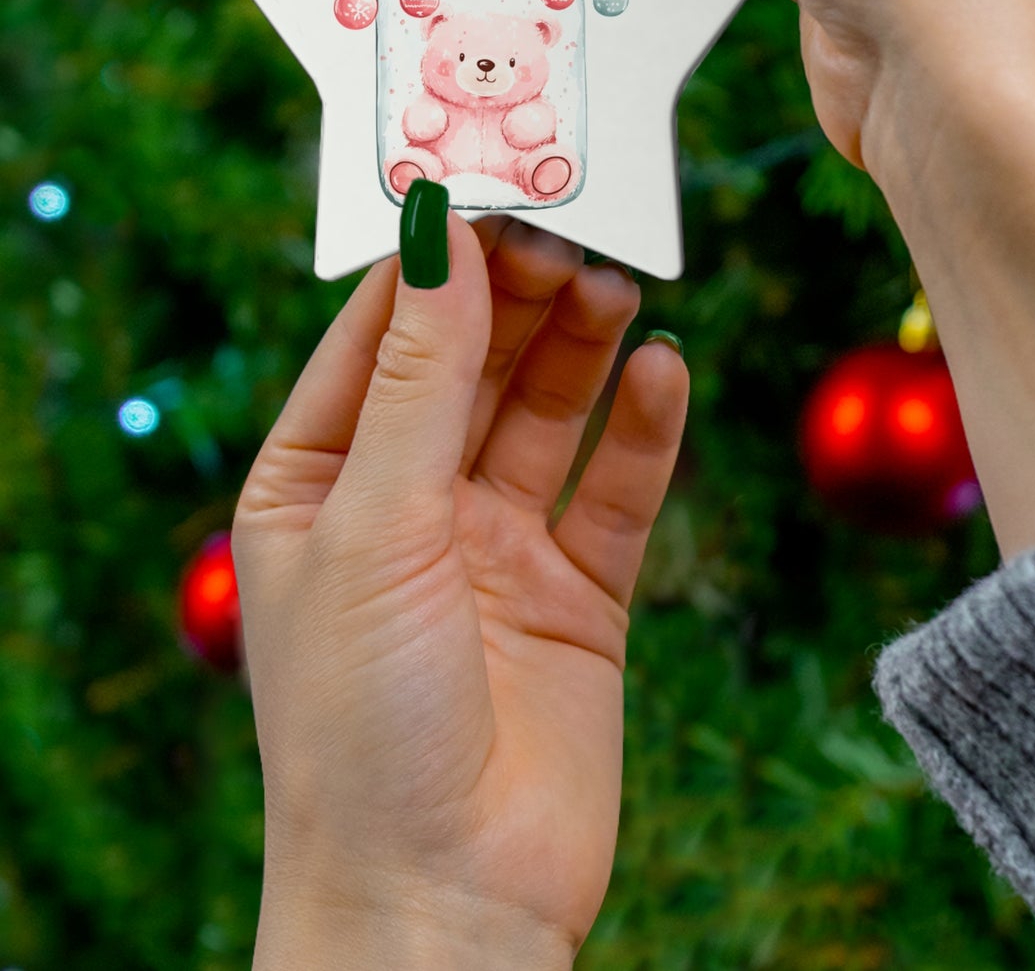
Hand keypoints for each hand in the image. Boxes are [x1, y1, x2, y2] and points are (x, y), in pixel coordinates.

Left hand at [233, 218, 686, 966]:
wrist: (445, 903)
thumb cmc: (361, 724)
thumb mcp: (374, 526)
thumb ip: (418, 379)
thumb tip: (439, 238)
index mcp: (318, 485)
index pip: (376, 339)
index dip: (431, 263)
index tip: (487, 186)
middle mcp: (407, 506)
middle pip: (472, 364)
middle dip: (518, 297)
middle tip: (574, 231)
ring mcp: (497, 548)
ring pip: (549, 413)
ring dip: (583, 347)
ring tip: (619, 285)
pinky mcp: (579, 593)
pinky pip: (616, 489)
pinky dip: (644, 429)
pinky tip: (666, 372)